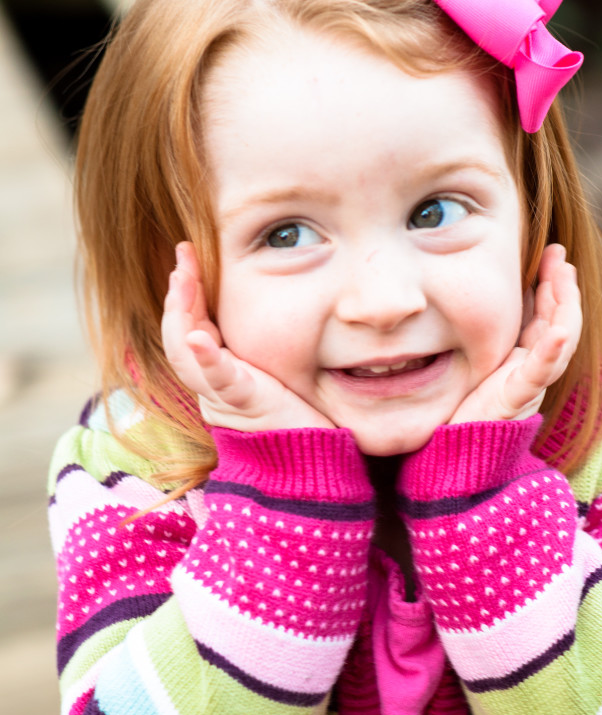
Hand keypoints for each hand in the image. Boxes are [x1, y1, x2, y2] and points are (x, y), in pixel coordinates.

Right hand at [161, 243, 334, 431]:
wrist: (310, 460)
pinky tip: (198, 337)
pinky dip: (206, 358)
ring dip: (182, 313)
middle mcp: (210, 386)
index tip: (186, 255)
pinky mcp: (244, 405)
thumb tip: (267, 297)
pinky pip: (219, 380)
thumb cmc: (296, 413)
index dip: (185, 291)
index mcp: (216, 373)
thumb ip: (258, 343)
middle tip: (183, 254)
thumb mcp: (271, 368)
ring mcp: (223, 397)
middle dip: (178, 292)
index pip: (189, 325)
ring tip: (182, 279)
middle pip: (178, 335)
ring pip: (185, 355)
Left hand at [450, 244, 581, 423]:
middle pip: (560, 322)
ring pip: (559, 341)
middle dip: (563, 287)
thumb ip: (482, 333)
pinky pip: (539, 373)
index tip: (552, 255)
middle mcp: (531, 370)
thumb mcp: (473, 358)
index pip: (547, 316)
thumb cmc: (457, 405)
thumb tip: (476, 293)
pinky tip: (559, 330)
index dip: (553, 285)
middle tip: (560, 255)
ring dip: (565, 306)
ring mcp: (528, 384)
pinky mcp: (516, 399)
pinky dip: (552, 351)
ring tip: (564, 275)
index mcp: (522, 360)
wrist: (448, 450)